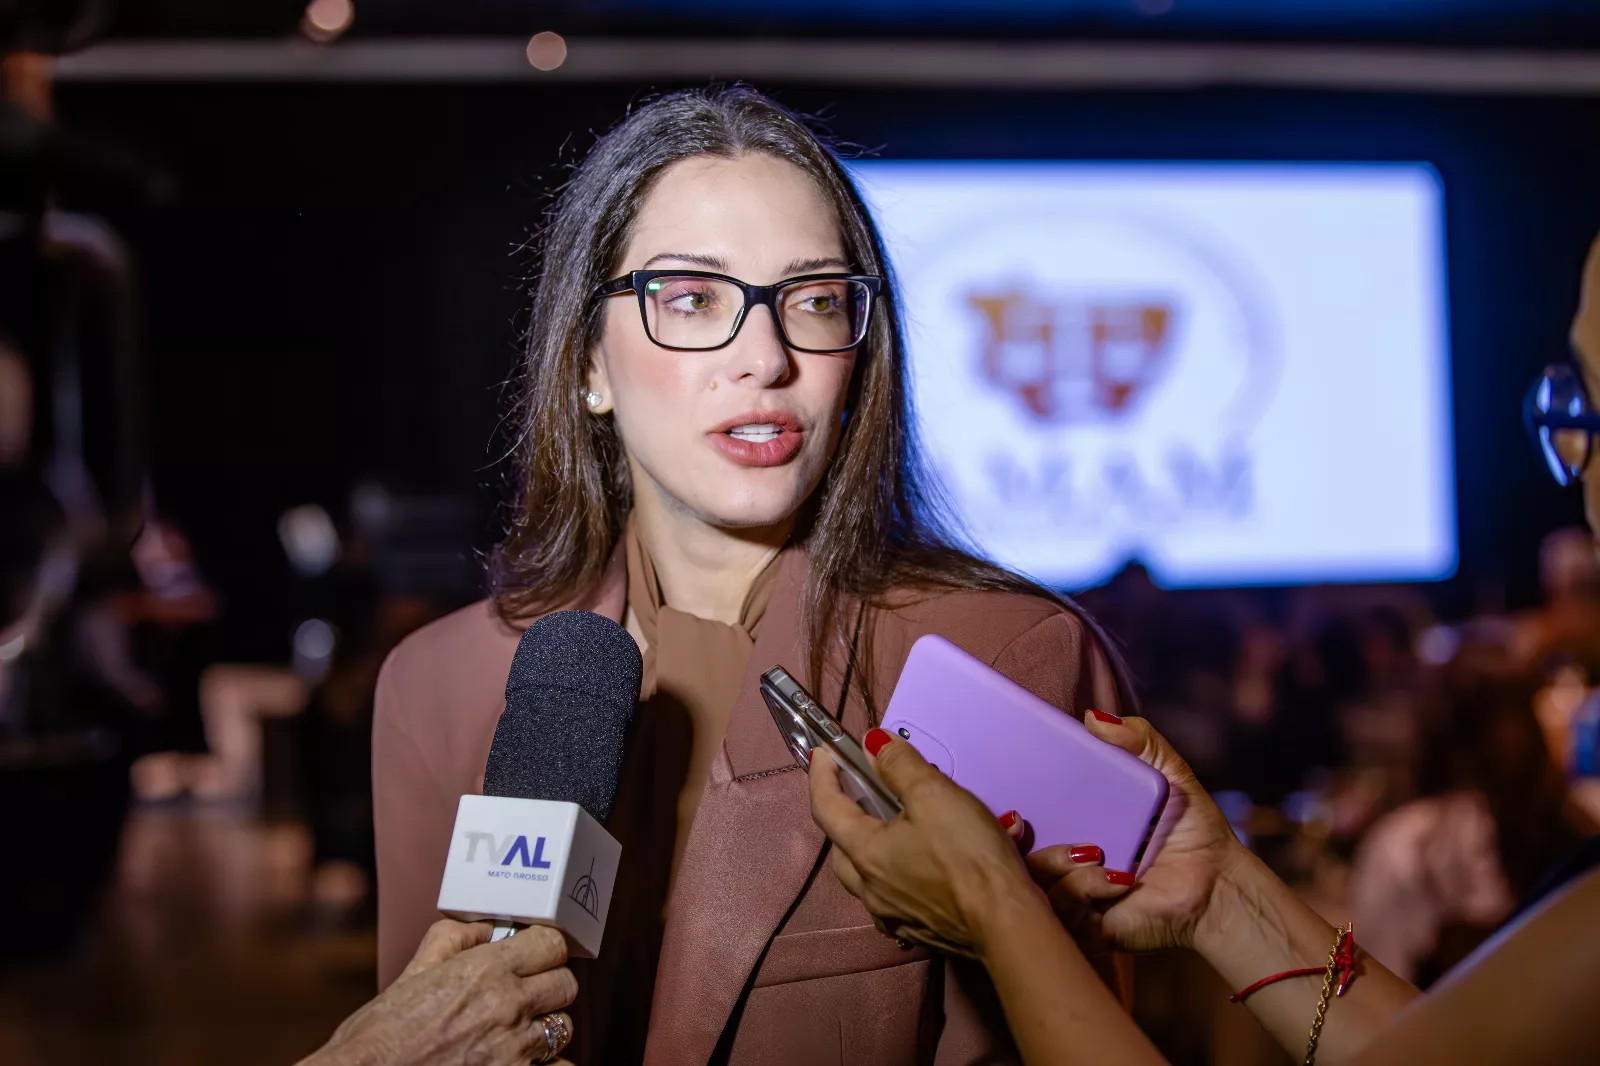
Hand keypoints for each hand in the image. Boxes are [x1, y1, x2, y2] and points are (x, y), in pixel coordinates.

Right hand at [305, 919, 577, 1065]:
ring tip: (515, 1034)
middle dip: (547, 986)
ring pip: (562, 1028)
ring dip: (544, 1029)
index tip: (535, 955)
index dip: (544, 947)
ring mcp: (515, 1049)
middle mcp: (508, 1007)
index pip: (552, 943)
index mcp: (485, 971)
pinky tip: (519, 1062)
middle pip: (565, 984)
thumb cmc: (380, 1036)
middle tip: (525, 995)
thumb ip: (453, 939)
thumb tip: (487, 928)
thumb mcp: (411, 974)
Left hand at [808, 729, 1037, 958]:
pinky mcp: (920, 933)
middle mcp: (871, 891)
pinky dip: (899, 875)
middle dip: (844, 817)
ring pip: (868, 877)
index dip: (821, 776)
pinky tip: (922, 867)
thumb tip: (871, 744)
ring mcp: (894, 917)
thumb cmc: (968, 854)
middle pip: (842, 848)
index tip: (823, 753)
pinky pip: (896, 898)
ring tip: (894, 827)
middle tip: (860, 793)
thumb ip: (899, 765)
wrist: (1008, 922)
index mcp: (866, 855)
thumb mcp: (934, 795)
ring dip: (872, 848)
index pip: (826, 809)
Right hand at [1026, 712, 1247, 953]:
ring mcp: (1071, 893)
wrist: (1218, 883)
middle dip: (1010, 837)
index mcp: (1072, 822)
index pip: (1023, 816)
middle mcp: (1064, 858)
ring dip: (1056, 862)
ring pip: (1031, 880)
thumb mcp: (1168, 773)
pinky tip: (1120, 879)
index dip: (1005, 809)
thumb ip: (1139, 738)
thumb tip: (1092, 716)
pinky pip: (1061, 910)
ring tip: (1093, 851)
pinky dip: (1084, 889)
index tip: (1007, 797)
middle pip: (1012, 850)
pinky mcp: (1085, 926)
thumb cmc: (1192, 830)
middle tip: (1021, 822)